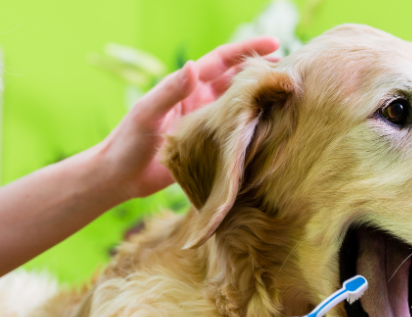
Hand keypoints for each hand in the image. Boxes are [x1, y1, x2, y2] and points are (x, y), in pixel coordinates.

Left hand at [99, 36, 279, 202]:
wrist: (120, 177)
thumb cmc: (128, 141)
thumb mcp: (148, 113)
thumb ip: (170, 91)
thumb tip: (193, 67)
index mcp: (188, 87)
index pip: (223, 61)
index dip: (247, 50)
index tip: (274, 44)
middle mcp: (201, 102)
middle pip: (238, 82)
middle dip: (262, 75)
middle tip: (291, 74)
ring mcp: (207, 125)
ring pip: (240, 108)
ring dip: (261, 104)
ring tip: (289, 102)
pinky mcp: (209, 148)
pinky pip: (235, 136)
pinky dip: (253, 132)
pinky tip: (272, 134)